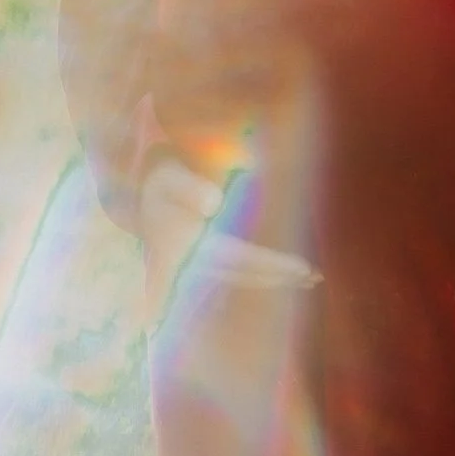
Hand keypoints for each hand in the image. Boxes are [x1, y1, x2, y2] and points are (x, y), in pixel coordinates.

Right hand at [139, 157, 320, 331]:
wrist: (138, 198)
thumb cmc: (158, 182)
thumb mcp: (166, 176)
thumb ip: (188, 187)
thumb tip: (215, 205)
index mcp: (188, 246)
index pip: (238, 258)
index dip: (271, 264)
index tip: (302, 267)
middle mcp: (194, 265)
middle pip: (245, 275)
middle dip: (280, 277)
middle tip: (316, 277)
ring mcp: (198, 269)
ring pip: (244, 278)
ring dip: (275, 279)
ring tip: (309, 279)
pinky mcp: (203, 266)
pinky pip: (239, 273)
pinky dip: (262, 274)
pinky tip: (283, 274)